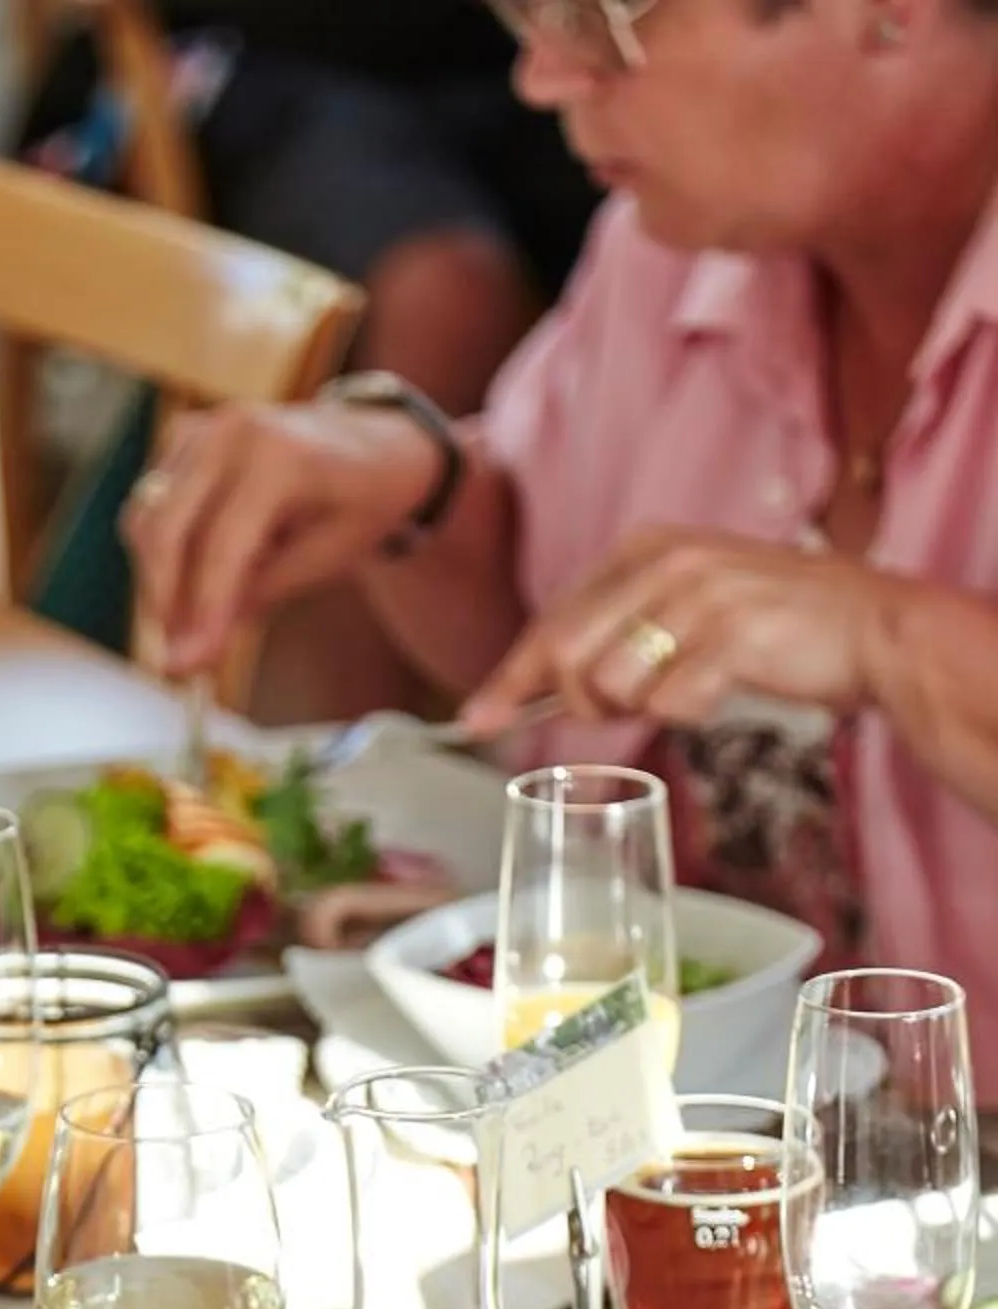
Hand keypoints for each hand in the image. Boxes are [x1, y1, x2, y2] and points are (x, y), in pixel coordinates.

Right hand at [123, 399, 439, 676]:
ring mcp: (200, 429)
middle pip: (165, 532)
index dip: (201, 612)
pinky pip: (149, 509)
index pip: (221, 548)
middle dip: (164, 601)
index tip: (188, 667)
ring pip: (146, 522)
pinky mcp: (181, 438)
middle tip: (177, 655)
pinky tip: (206, 566)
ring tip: (203, 609)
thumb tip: (188, 656)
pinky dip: (165, 551)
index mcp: (278, 456)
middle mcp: (230, 433)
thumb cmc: (355, 507)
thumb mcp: (324, 561)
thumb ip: (255, 600)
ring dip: (162, 580)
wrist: (368, 446)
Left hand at [461, 528, 898, 733]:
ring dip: (642, 708)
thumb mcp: (687, 610)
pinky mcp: (735, 635)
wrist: (872, 629)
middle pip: (569, 655)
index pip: (554, 621)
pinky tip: (722, 691)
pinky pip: (671, 701)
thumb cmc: (775, 630)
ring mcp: (702, 594)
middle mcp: (668, 561)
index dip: (511, 678)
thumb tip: (545, 688)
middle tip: (628, 709)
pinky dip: (690, 712)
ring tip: (691, 688)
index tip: (476, 719)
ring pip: (614, 682)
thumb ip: (620, 633)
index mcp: (648, 549)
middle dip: (582, 703)